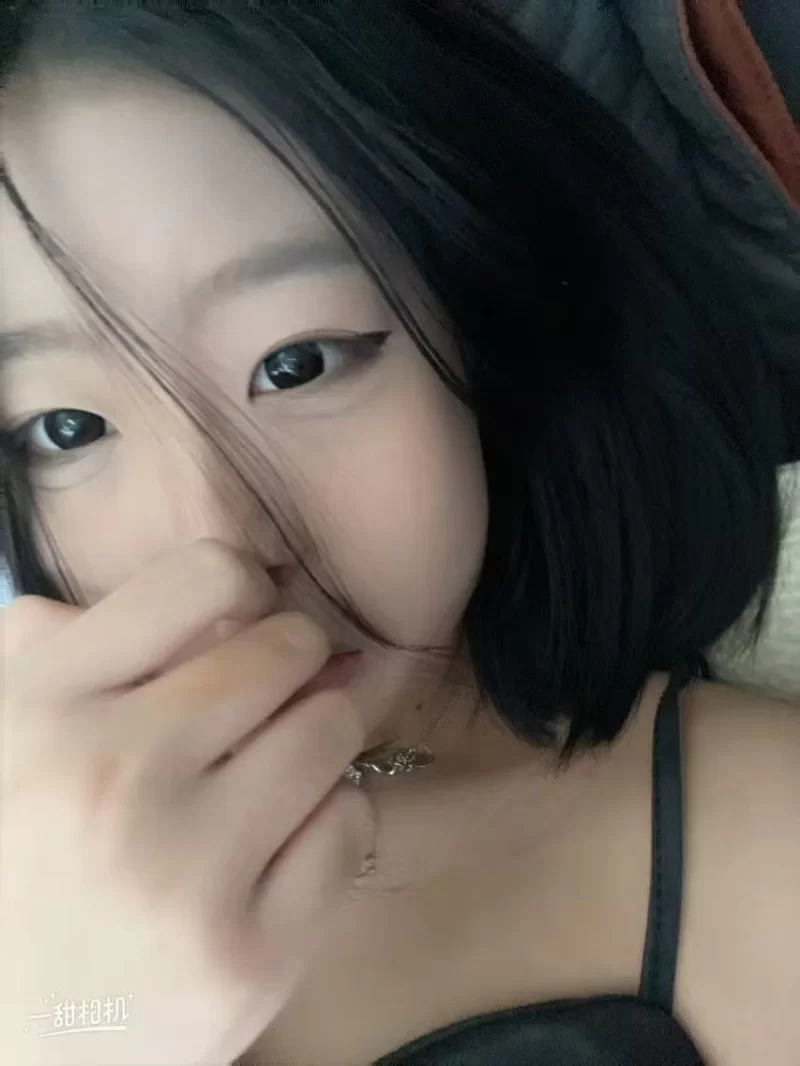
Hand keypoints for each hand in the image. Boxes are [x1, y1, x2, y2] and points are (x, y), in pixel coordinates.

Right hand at [0, 540, 377, 1065]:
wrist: (12, 1038)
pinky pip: (350, 825)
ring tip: (271, 771)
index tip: (244, 619)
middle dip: (293, 666)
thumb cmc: (24, 861)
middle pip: (288, 653)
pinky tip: (278, 845)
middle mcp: (114, 779)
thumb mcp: (15, 732)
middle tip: (272, 698)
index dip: (243, 588)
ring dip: (316, 741)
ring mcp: (187, 874)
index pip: (207, 575)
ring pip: (331, 732)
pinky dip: (330, 822)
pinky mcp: (250, 957)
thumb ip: (79, 642)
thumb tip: (217, 583)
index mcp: (46, 708)